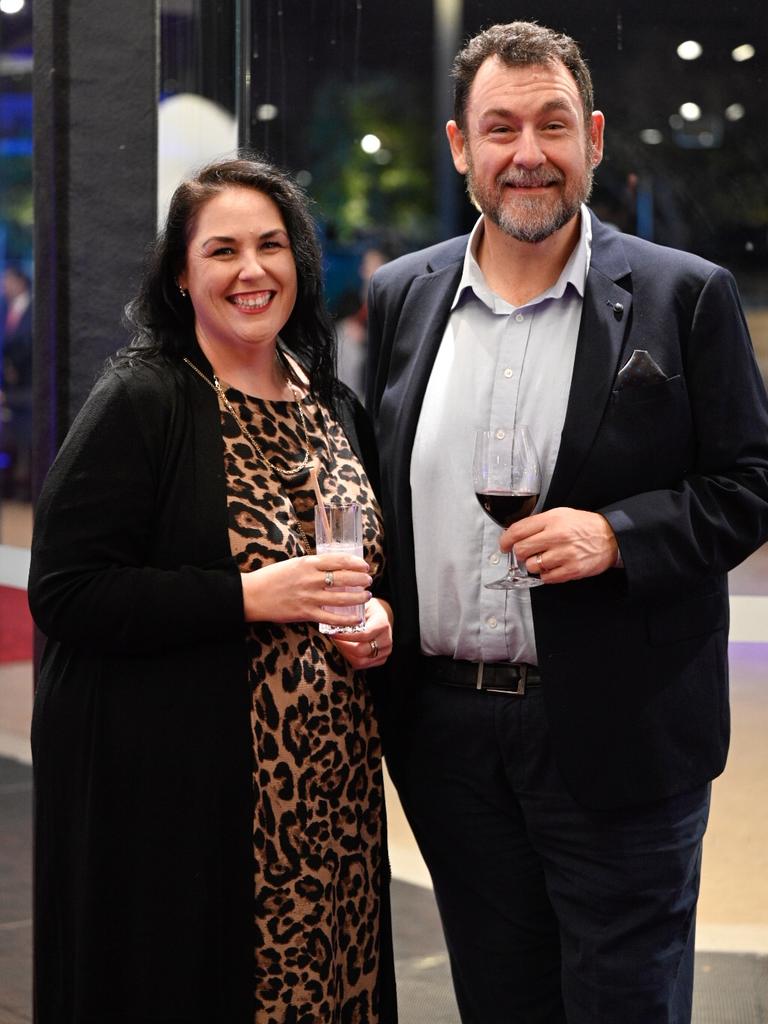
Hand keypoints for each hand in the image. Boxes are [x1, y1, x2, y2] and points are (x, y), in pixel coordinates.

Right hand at [241, 553, 371, 626]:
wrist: (252, 595)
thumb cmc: (271, 578)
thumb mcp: (293, 564)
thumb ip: (312, 565)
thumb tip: (330, 567)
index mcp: (308, 563)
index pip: (340, 560)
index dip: (356, 563)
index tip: (364, 566)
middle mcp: (311, 579)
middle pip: (345, 577)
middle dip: (361, 579)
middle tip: (368, 581)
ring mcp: (310, 597)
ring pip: (342, 597)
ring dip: (358, 597)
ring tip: (366, 596)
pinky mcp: (306, 613)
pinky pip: (331, 618)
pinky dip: (346, 619)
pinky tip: (355, 618)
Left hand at [330, 598, 393, 669]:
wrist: (381, 616)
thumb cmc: (368, 608)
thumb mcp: (361, 603)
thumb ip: (350, 608)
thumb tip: (330, 610)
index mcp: (382, 623)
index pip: (363, 634)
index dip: (346, 636)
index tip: (333, 632)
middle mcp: (386, 639)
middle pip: (361, 650)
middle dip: (343, 646)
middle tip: (332, 639)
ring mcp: (385, 651)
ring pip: (361, 661)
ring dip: (345, 654)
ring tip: (336, 645)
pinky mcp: (382, 659)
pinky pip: (363, 665)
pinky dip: (350, 659)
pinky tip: (344, 650)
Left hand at [501, 507, 618, 583]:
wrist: (610, 537)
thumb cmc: (584, 526)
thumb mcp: (560, 514)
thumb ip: (538, 523)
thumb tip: (515, 534)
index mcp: (552, 520)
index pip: (518, 530)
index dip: (505, 540)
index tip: (504, 545)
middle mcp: (557, 536)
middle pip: (521, 550)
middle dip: (519, 554)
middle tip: (524, 553)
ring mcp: (564, 554)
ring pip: (532, 566)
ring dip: (533, 565)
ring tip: (544, 559)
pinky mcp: (571, 570)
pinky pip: (546, 578)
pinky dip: (545, 575)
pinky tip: (552, 567)